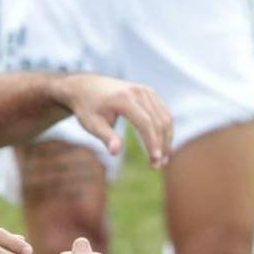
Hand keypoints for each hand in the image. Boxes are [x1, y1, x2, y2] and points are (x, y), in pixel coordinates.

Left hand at [57, 74, 172, 166]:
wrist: (86, 86)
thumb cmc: (88, 108)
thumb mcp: (92, 124)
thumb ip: (106, 137)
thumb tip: (115, 152)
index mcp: (123, 98)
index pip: (146, 123)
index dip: (153, 143)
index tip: (155, 161)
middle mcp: (138, 91)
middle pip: (159, 121)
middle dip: (161, 146)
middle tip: (158, 166)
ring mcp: (146, 91)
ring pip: (166, 118)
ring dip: (167, 140)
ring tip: (163, 160)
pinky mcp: (150, 93)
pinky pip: (164, 113)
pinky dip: (166, 131)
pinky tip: (163, 145)